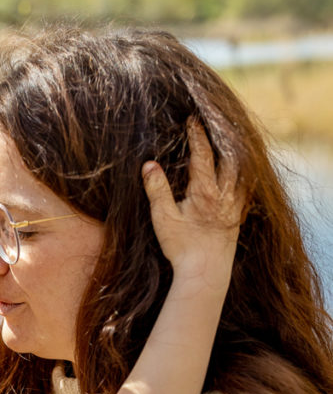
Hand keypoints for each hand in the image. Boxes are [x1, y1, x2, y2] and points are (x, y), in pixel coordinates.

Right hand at [142, 118, 245, 293]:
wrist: (207, 273)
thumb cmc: (182, 247)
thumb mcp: (164, 218)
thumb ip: (157, 189)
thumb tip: (149, 164)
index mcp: (206, 191)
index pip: (202, 155)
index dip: (197, 136)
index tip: (193, 120)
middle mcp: (225, 195)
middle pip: (229, 158)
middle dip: (221, 139)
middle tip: (215, 125)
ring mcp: (234, 206)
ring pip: (240, 172)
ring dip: (234, 155)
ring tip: (227, 144)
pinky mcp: (238, 217)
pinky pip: (244, 189)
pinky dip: (241, 176)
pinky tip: (236, 175)